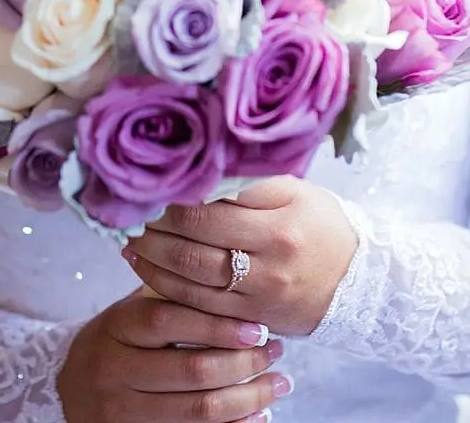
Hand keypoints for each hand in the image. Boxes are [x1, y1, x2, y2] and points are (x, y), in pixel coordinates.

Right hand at [57, 289, 291, 422]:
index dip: (216, 324)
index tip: (256, 326)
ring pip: (198, 410)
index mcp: (116, 327)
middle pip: (191, 370)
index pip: (168, 321)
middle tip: (275, 351)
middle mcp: (116, 370)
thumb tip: (219, 266)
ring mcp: (124, 411)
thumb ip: (165, 295)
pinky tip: (258, 415)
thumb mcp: (126, 313)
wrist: (66, 393)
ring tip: (278, 383)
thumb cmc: (111, 343)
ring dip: (248, 398)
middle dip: (243, 362)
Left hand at [123, 177, 357, 336]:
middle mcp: (270, 263)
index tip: (149, 189)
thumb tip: (195, 170)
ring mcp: (261, 296)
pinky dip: (168, 289)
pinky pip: (202, 308)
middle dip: (154, 231)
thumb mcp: (293, 190)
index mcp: (278, 224)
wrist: (360, 278)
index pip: (210, 211)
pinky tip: (146, 270)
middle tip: (129, 214)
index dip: (172, 201)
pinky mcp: (255, 320)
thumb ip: (246, 182)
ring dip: (154, 260)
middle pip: (195, 248)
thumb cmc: (319, 223)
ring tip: (129, 241)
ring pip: (193, 281)